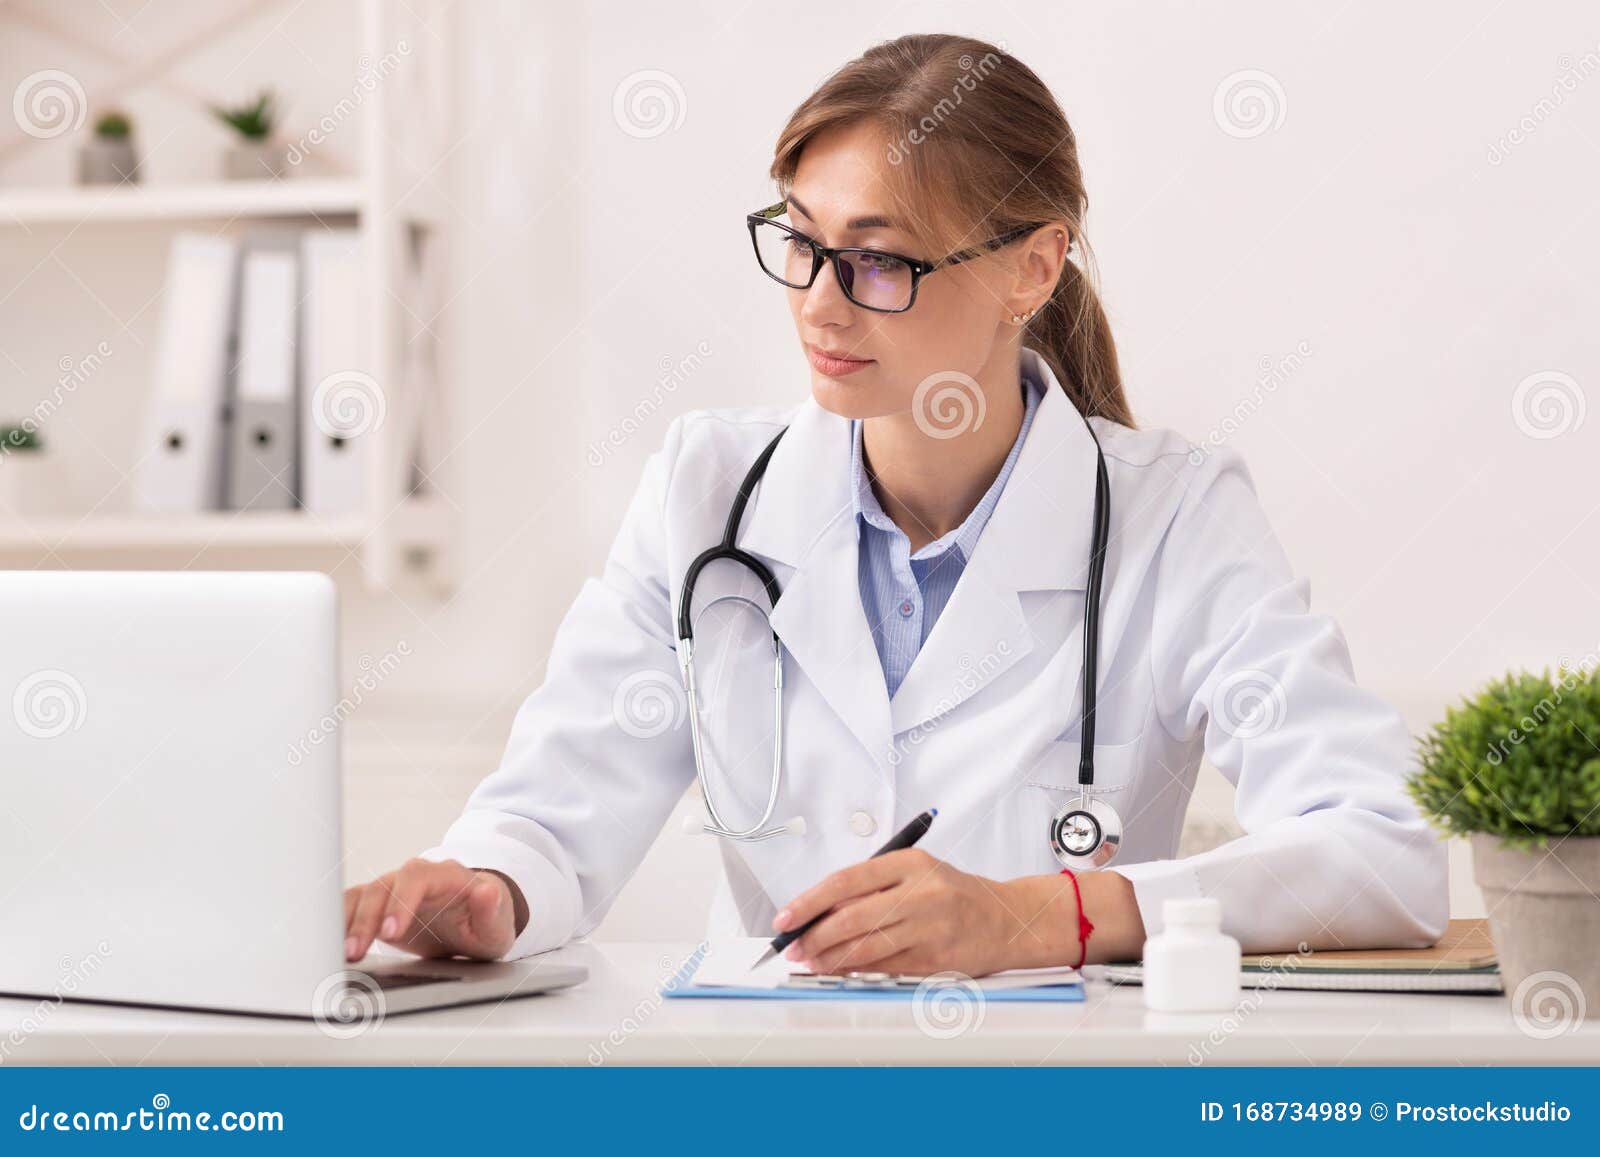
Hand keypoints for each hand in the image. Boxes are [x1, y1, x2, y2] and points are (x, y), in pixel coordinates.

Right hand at [343, 858, 523, 961]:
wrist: (476, 920)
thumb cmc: (487, 922)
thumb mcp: (498, 924)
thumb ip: (492, 909)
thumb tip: (488, 892)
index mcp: (447, 876)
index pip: (417, 879)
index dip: (401, 903)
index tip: (390, 932)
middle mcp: (415, 877)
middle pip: (382, 887)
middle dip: (366, 919)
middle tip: (355, 952)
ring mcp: (394, 889)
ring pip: (362, 895)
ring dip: (346, 923)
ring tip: (340, 954)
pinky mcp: (379, 905)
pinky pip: (351, 906)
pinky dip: (338, 923)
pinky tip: (327, 943)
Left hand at [771, 849, 1034, 976]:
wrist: (1006, 919)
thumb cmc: (953, 894)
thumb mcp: (914, 873)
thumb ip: (871, 886)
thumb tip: (818, 911)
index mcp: (909, 863)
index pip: (845, 881)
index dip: (809, 901)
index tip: (785, 917)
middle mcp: (920, 893)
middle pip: (850, 917)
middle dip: (813, 936)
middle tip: (793, 947)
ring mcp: (929, 928)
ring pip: (864, 947)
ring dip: (828, 958)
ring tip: (809, 961)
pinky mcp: (934, 959)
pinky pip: (883, 967)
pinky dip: (855, 970)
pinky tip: (839, 969)